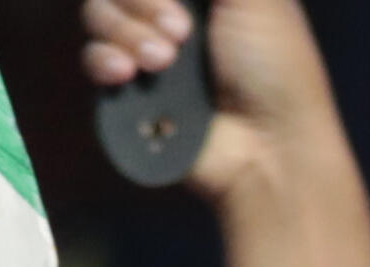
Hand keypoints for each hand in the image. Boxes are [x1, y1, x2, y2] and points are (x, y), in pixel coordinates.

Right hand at [84, 0, 344, 205]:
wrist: (269, 149)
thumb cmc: (276, 66)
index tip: (171, 6)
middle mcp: (171, 12)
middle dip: (142, 1)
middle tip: (182, 32)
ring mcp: (148, 52)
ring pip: (99, 15)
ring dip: (126, 31)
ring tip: (164, 61)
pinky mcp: (130, 94)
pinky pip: (93, 59)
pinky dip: (104, 60)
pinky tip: (126, 75)